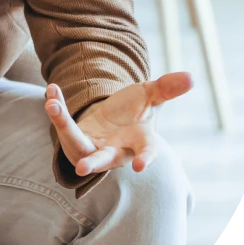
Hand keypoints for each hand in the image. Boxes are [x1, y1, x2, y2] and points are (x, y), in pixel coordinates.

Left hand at [44, 72, 191, 176]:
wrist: (111, 118)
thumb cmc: (134, 112)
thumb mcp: (149, 96)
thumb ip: (167, 89)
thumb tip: (191, 77)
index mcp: (138, 143)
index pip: (145, 152)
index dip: (145, 159)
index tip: (141, 167)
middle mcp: (114, 151)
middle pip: (102, 159)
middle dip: (93, 163)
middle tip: (83, 167)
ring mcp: (91, 148)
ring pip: (75, 142)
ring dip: (62, 123)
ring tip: (52, 104)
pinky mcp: (73, 139)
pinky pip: (62, 125)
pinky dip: (57, 108)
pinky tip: (52, 90)